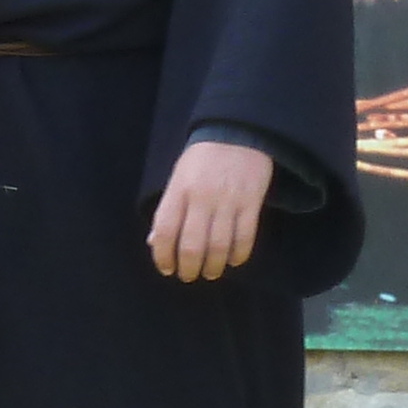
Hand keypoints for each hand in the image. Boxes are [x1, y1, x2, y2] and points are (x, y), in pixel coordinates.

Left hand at [149, 139, 270, 282]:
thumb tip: (156, 242)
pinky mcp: (251, 202)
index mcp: (180, 190)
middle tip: (188, 276)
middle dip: (189, 268)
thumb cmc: (202, 157)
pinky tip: (233, 260)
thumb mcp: (178, 177)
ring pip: (219, 246)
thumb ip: (169, 209)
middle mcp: (202, 197)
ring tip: (210, 273)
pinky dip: (238, 255)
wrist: (238, 131)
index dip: (163, 256)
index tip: (166, 268)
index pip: (166, 230)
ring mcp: (229, 201)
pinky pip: (245, 237)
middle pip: (193, 245)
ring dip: (213, 266)